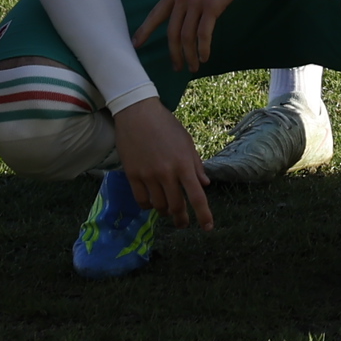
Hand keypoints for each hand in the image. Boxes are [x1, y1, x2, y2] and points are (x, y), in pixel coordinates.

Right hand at [113, 97, 215, 232]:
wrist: (138, 113)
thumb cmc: (166, 125)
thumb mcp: (187, 142)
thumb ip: (196, 165)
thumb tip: (205, 185)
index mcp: (184, 164)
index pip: (197, 196)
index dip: (204, 215)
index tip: (208, 228)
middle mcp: (167, 173)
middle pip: (176, 206)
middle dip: (181, 219)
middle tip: (183, 224)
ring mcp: (148, 176)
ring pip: (158, 206)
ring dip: (165, 211)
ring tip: (167, 210)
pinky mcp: (132, 175)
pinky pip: (141, 201)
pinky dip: (148, 206)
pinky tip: (152, 202)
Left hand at [139, 0, 250, 78]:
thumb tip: (188, 11)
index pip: (156, 14)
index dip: (145, 31)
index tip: (135, 44)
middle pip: (172, 32)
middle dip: (173, 53)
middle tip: (177, 67)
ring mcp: (196, 2)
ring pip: (187, 36)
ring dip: (189, 55)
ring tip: (193, 66)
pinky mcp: (212, 6)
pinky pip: (204, 33)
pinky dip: (203, 48)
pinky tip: (205, 56)